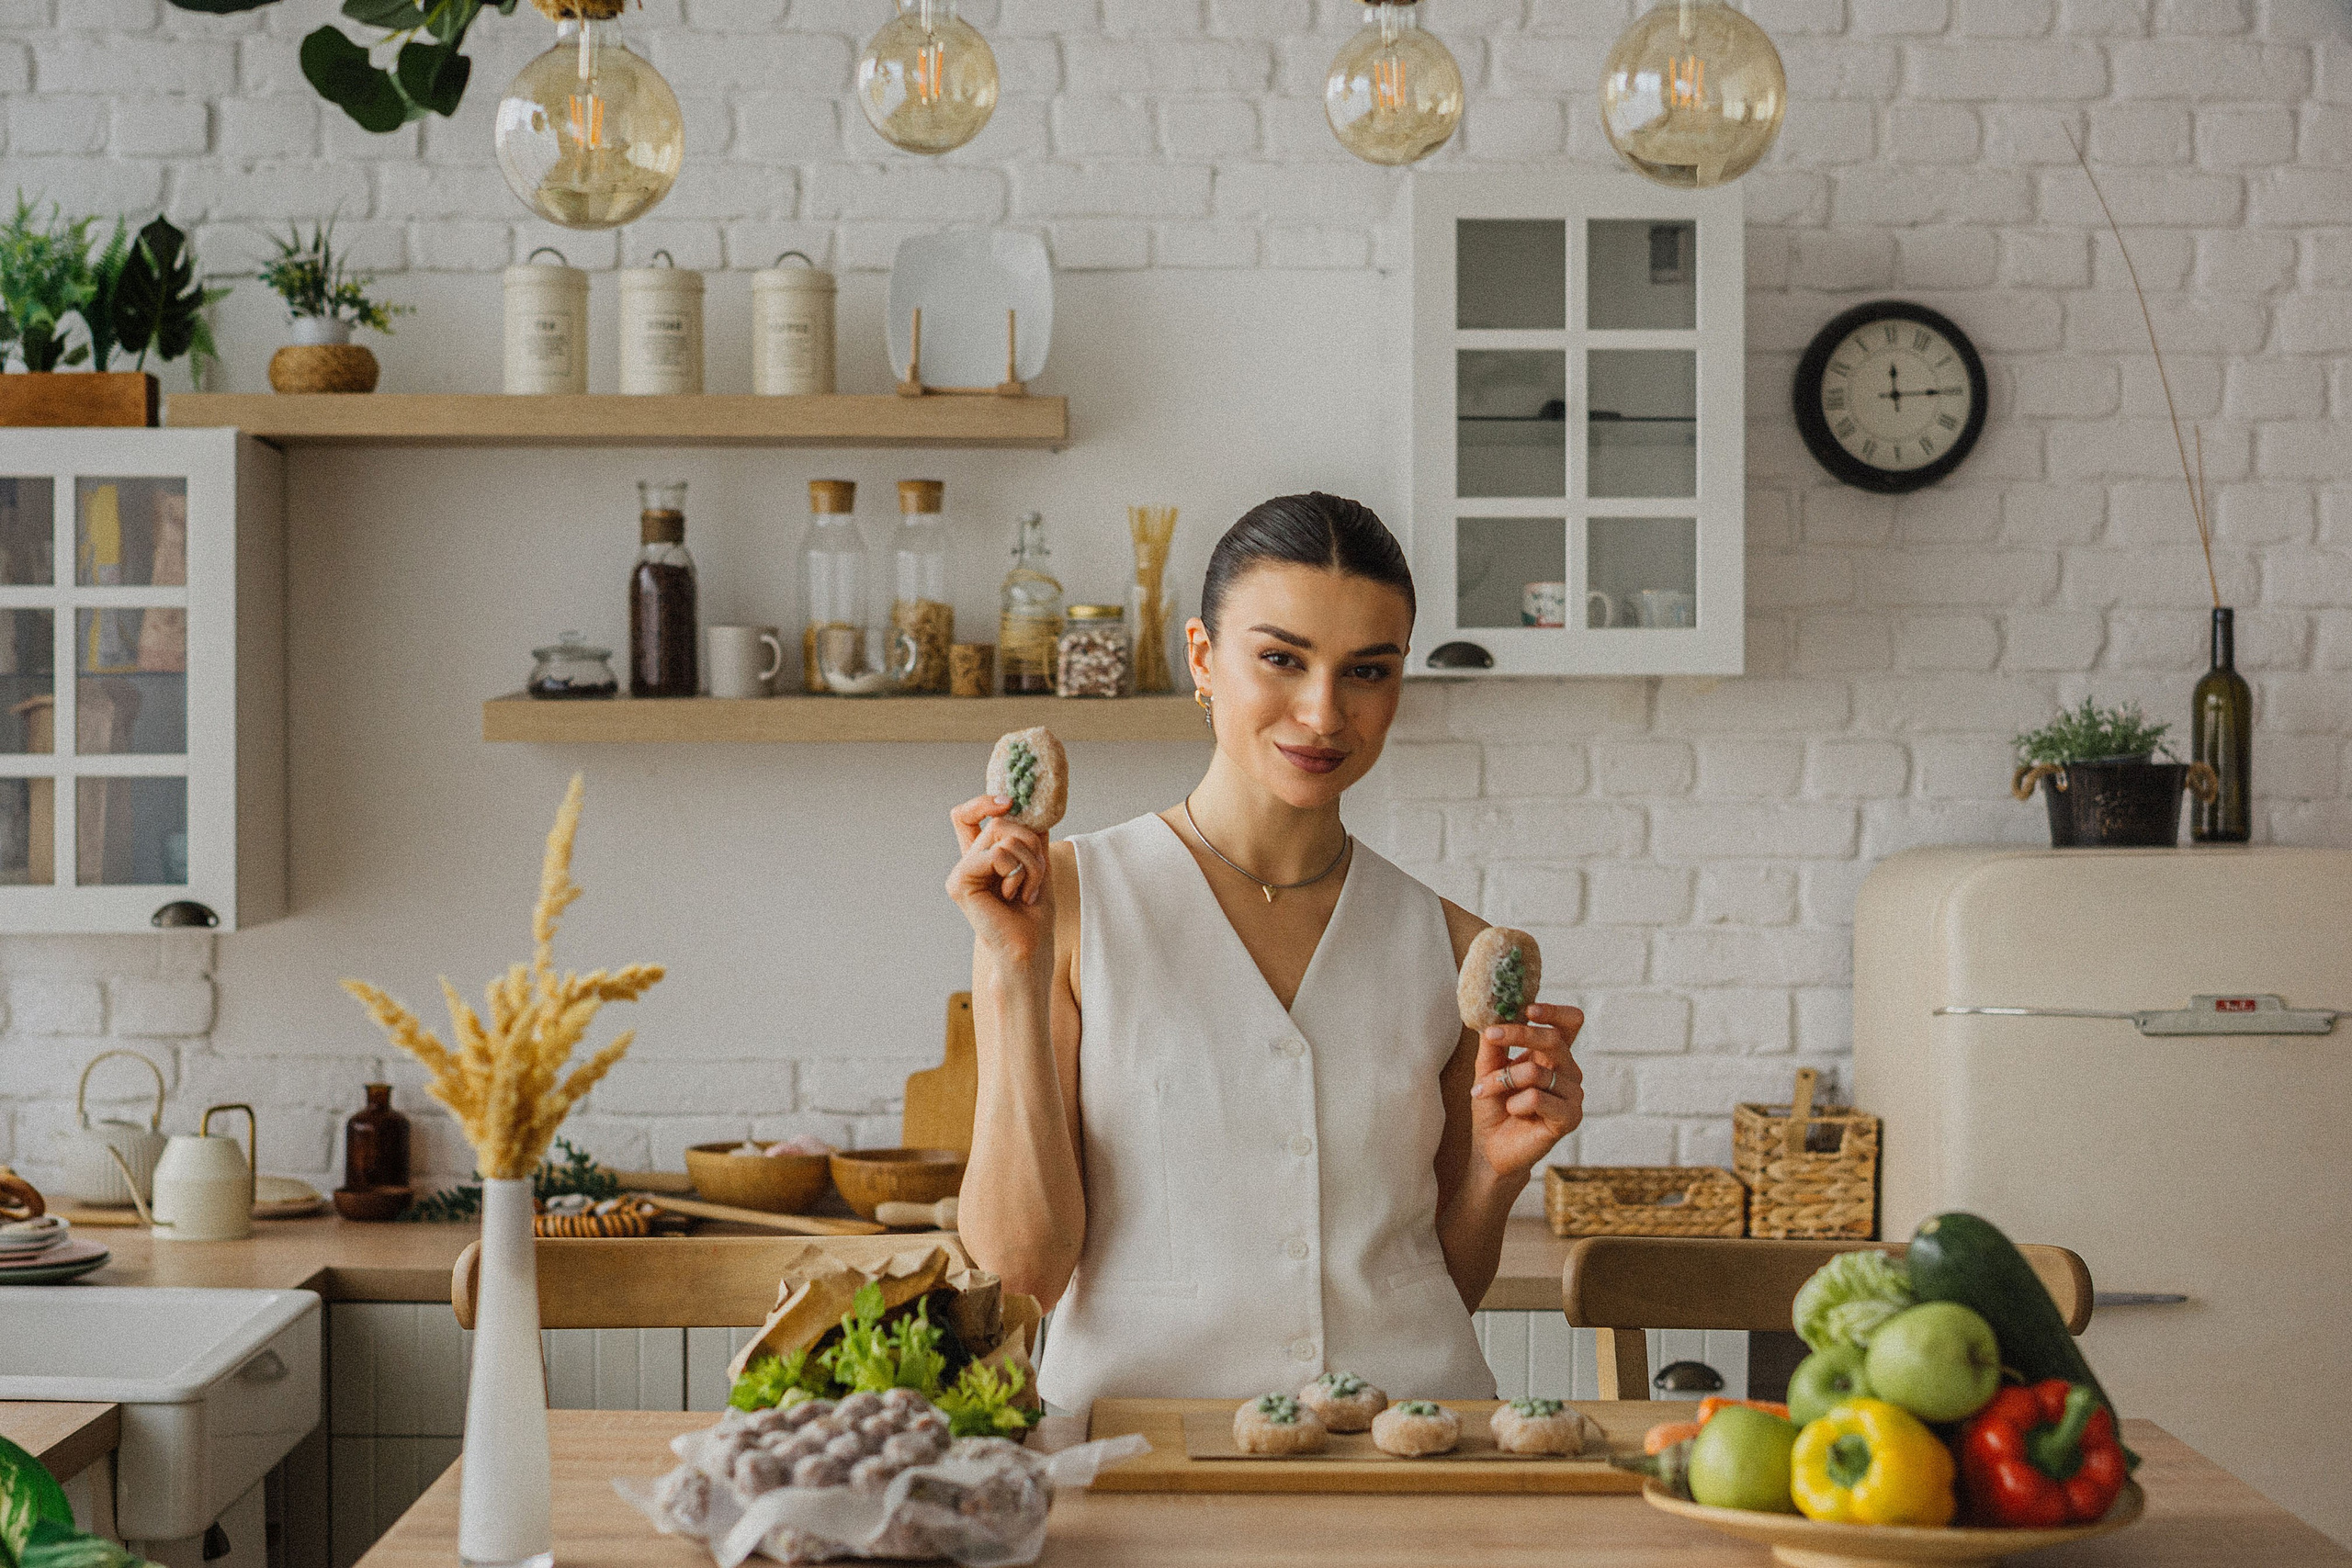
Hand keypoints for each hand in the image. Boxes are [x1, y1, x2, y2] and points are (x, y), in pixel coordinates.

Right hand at [946, 795, 1051, 964]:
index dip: (983, 802)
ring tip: (1027, 889)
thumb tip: (1037, 810)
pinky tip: (1015, 894)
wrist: (1030, 949)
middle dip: (1030, 842)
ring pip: (1001, 835)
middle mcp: (967, 862)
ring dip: (1030, 860)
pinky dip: (1018, 872)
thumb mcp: (1038, 865)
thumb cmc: (1033, 915)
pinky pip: (997, 855)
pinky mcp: (959, 882)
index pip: (966, 816)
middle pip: (998, 822)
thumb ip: (1032, 837)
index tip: (1009, 802)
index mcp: (981, 857)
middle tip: (1037, 871)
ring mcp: (961, 871)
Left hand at [1467, 1003, 1584, 1181]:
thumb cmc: (1494, 1106)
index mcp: (1554, 1055)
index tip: (1527, 1008)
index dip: (1554, 1012)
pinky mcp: (1569, 1118)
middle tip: (1491, 1036)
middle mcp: (1568, 1071)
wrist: (1492, 1148)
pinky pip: (1538, 1097)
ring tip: (1483, 1091)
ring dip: (1502, 1079)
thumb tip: (1493, 1014)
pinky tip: (1512, 1111)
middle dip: (1519, 1034)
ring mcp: (1572, 1095)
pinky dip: (1516, 1102)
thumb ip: (1493, 1043)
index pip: (1570, 1023)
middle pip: (1555, 1039)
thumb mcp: (1488, 1069)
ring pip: (1536, 1071)